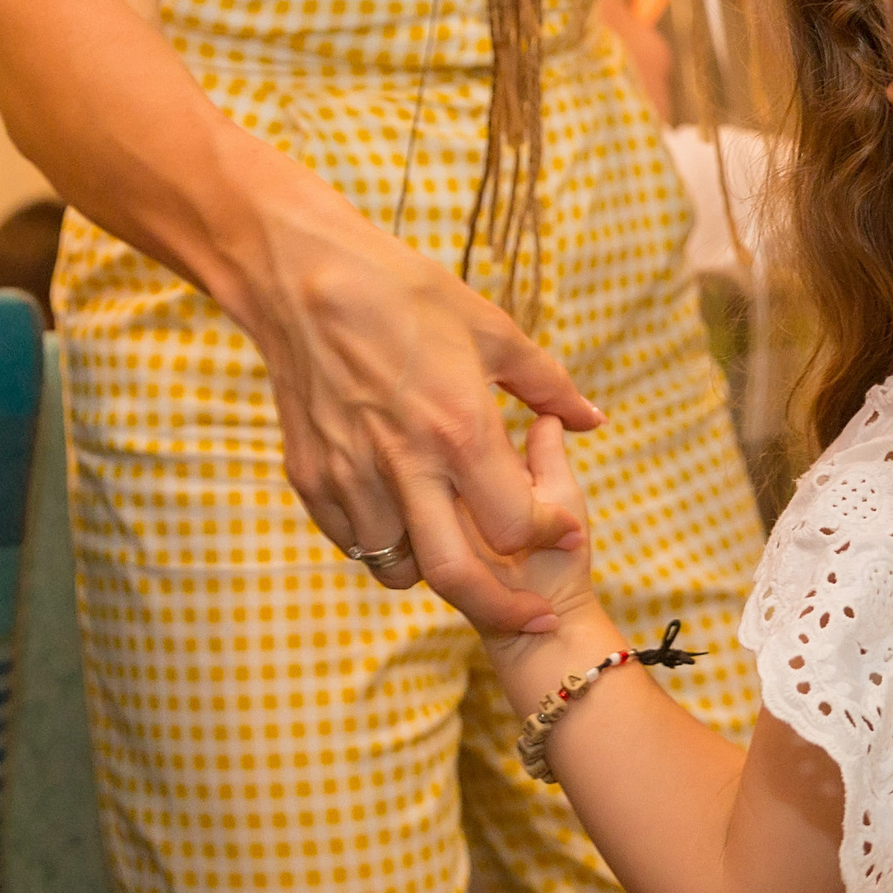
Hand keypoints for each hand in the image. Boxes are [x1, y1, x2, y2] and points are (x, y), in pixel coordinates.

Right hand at [239, 183, 599, 632]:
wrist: (300, 276)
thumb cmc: (405, 293)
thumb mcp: (492, 330)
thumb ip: (546, 386)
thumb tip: (591, 420)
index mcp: (459, 429)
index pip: (515, 524)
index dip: (548, 534)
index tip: (562, 530)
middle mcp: (405, 464)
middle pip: (458, 575)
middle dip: (503, 608)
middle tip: (531, 615)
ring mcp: (350, 475)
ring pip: (400, 568)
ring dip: (437, 570)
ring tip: (461, 543)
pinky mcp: (310, 476)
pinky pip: (354, 542)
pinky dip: (386, 547)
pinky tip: (407, 516)